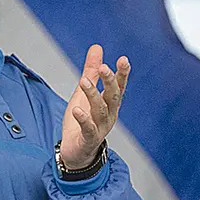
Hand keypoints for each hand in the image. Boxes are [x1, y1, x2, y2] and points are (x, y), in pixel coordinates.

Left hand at [60, 44, 128, 168]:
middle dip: (110, 81)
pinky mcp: (88, 139)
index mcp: (109, 103)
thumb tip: (97, 47)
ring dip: (93, 95)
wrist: (76, 151)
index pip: (119, 86)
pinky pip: (88, 129)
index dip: (122, 74)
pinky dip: (83, 119)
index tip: (123, 59)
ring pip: (100, 110)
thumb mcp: (84, 93)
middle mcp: (109, 115)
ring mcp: (100, 128)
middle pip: (113, 96)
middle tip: (104, 67)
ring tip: (83, 80)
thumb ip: (91, 71)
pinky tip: (76, 110)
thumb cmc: (81, 120)